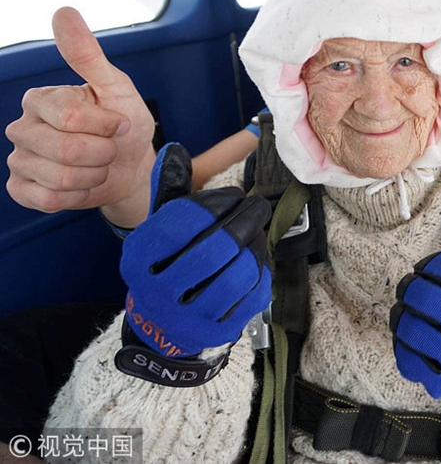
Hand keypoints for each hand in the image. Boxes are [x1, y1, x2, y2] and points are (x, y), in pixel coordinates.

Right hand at [5, 7, 155, 225]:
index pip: (72, 118)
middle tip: (108, 148)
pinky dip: (77, 196)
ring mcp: (20, 159)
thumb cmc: (123, 124)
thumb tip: (63, 12)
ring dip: (94, 175)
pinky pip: (47, 200)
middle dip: (103, 153)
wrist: (131, 166)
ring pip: (60, 179)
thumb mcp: (115, 87)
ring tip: (97, 165)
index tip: (117, 122)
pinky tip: (82, 184)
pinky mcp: (22, 189)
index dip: (107, 126)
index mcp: (41, 99)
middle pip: (66, 150)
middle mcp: (22, 127)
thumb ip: (87, 55)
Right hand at [119, 144, 271, 356]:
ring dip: (255, 246)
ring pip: (238, 273)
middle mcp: (155, 291)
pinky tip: (256, 261)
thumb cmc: (165, 265)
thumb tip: (175, 150)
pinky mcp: (214, 333)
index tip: (234, 194)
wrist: (160, 329)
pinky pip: (252, 296)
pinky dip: (260, 272)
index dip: (216, 201)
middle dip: (246, 220)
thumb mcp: (159, 230)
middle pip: (216, 248)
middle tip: (258, 205)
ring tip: (256, 233)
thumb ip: (169, 191)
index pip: (182, 221)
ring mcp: (186, 317)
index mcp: (137, 258)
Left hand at [391, 188, 440, 399]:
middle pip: (421, 296)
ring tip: (406, 314)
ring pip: (409, 328)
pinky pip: (406, 358)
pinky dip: (403, 346)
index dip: (429, 266)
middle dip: (409, 290)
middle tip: (410, 291)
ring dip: (401, 317)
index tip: (428, 272)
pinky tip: (412, 340)